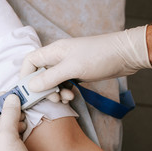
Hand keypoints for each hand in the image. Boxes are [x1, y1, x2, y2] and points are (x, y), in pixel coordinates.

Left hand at [0, 94, 33, 150]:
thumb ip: (9, 114)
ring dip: (13, 120)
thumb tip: (12, 97)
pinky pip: (12, 137)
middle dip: (6, 113)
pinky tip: (24, 125)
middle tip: (18, 104)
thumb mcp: (7, 135)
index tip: (5, 95)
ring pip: (5, 130)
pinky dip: (18, 129)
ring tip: (22, 116)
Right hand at [21, 25, 151, 92]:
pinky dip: (65, 92)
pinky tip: (72, 96)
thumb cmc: (99, 57)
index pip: (30, 61)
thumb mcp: (72, 68)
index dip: (26, 76)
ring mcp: (68, 65)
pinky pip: (64, 84)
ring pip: (53, 82)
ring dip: (56, 92)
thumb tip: (31, 86)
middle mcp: (58, 58)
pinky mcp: (77, 73)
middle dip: (44, 89)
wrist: (125, 55)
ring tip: (66, 98)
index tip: (28, 91)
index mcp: (54, 51)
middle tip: (53, 98)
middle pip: (40, 74)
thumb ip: (50, 78)